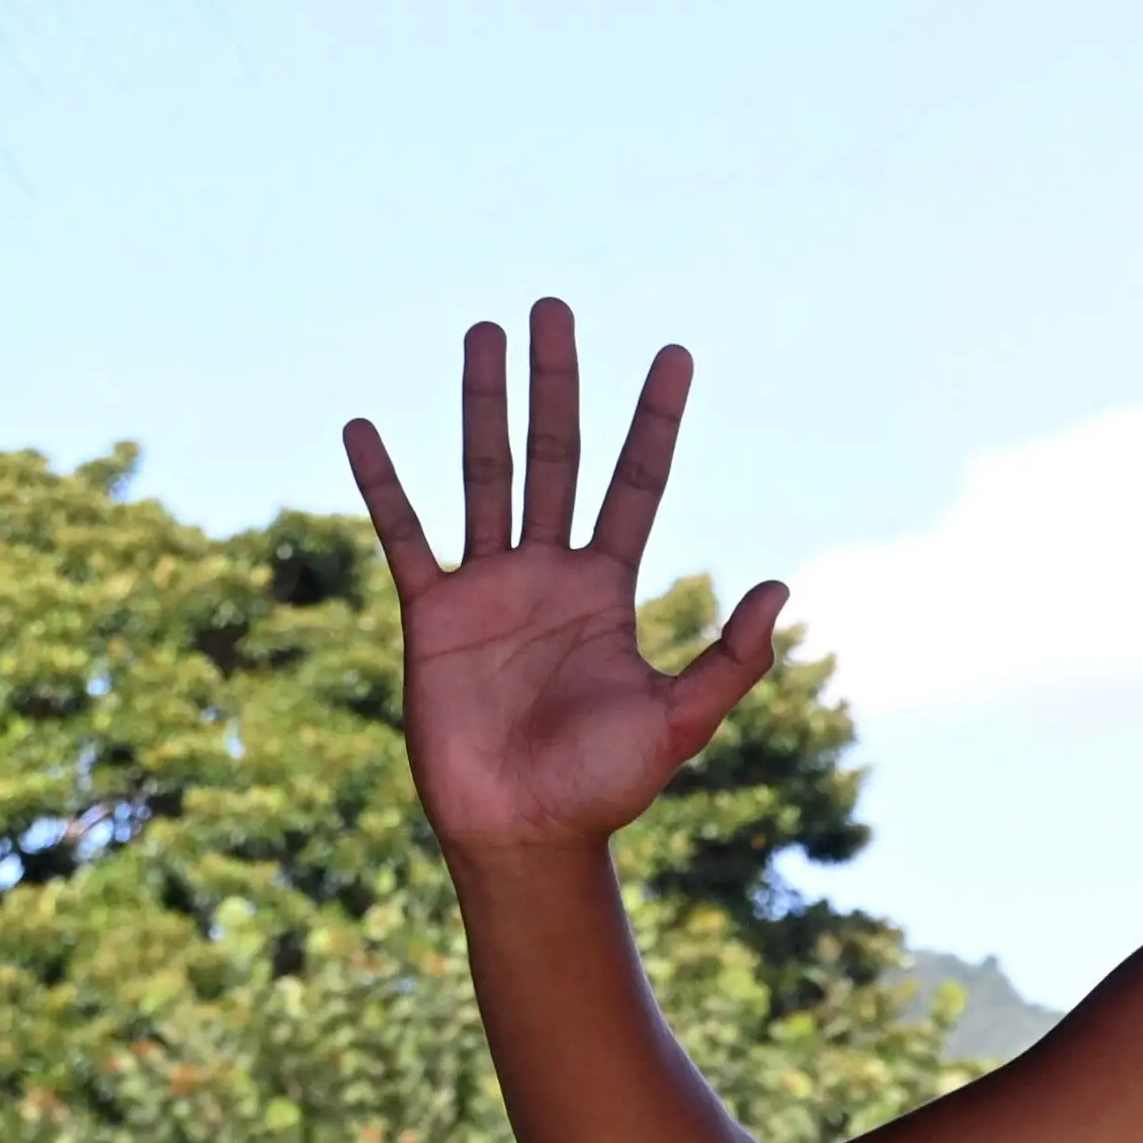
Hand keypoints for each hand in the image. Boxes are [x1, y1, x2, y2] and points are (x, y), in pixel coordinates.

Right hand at [342, 304, 796, 865]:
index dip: (656, 422)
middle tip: (554, 307)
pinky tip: (363, 427)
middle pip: (555, 456)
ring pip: (484, 473)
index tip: (676, 355)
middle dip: (558, 384)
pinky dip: (383, 485)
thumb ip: (730, 660)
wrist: (525, 835)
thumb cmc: (604, 788)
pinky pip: (403, 536)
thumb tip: (779, 588)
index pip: (636, 483)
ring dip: (483, 403)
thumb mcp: (678, 722)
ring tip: (483, 332)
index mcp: (607, 590)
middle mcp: (549, 573)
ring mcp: (487, 587)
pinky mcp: (432, 613)